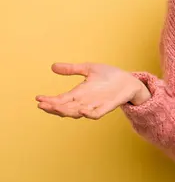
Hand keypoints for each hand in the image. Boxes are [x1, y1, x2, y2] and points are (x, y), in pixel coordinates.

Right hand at [36, 62, 150, 119]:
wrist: (129, 80)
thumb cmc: (110, 75)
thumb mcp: (89, 69)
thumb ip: (72, 69)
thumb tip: (53, 66)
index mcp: (79, 93)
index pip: (60, 99)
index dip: (49, 100)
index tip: (37, 98)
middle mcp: (84, 101)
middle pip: (65, 108)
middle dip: (53, 107)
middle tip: (42, 105)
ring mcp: (95, 105)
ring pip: (77, 113)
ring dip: (66, 111)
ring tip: (55, 107)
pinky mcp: (107, 107)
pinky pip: (95, 114)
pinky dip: (88, 114)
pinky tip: (80, 110)